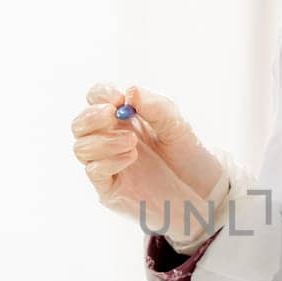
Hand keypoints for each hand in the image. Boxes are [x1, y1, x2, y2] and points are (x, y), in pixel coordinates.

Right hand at [71, 84, 225, 239]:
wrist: (201, 189)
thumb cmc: (187, 154)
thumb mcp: (176, 124)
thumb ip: (155, 106)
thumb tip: (130, 91)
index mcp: (123, 117)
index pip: (95, 98)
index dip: (100, 94)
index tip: (117, 99)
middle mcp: (110, 138)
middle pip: (79, 124)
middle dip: (92, 117)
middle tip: (113, 116)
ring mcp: (107, 163)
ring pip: (81, 147)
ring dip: (103, 141)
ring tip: (132, 143)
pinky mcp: (109, 187)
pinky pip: (93, 171)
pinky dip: (108, 161)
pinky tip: (130, 157)